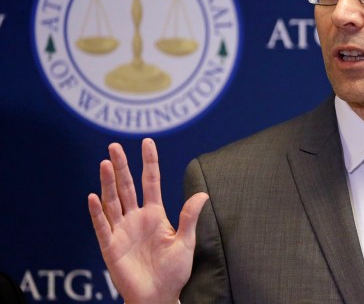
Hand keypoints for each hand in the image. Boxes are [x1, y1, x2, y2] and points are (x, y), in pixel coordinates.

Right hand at [87, 138, 208, 303]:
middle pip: (127, 187)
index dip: (149, 162)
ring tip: (105, 163)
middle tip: (114, 145)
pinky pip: (102, 226)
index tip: (147, 142)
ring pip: (113, 201)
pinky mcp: (110, 246)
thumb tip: (203, 193)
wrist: (159, 296)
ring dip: (108, 183)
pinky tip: (94, 197)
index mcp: (155, 214)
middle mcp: (136, 218)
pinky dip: (97, 212)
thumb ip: (189, 217)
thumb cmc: (174, 271)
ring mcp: (122, 231)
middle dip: (122, 166)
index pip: (151, 182)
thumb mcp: (185, 242)